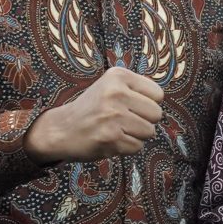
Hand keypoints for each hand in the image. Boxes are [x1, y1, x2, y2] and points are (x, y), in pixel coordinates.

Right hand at [27, 65, 162, 162]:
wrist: (60, 129)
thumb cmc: (92, 109)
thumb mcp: (111, 86)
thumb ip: (138, 89)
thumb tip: (163, 102)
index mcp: (118, 76)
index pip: (158, 94)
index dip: (147, 104)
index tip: (129, 106)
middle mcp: (115, 93)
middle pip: (157, 114)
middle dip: (144, 121)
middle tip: (122, 120)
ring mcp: (112, 115)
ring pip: (149, 132)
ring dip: (135, 135)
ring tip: (116, 129)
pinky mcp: (110, 137)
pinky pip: (137, 147)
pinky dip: (127, 147)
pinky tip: (110, 140)